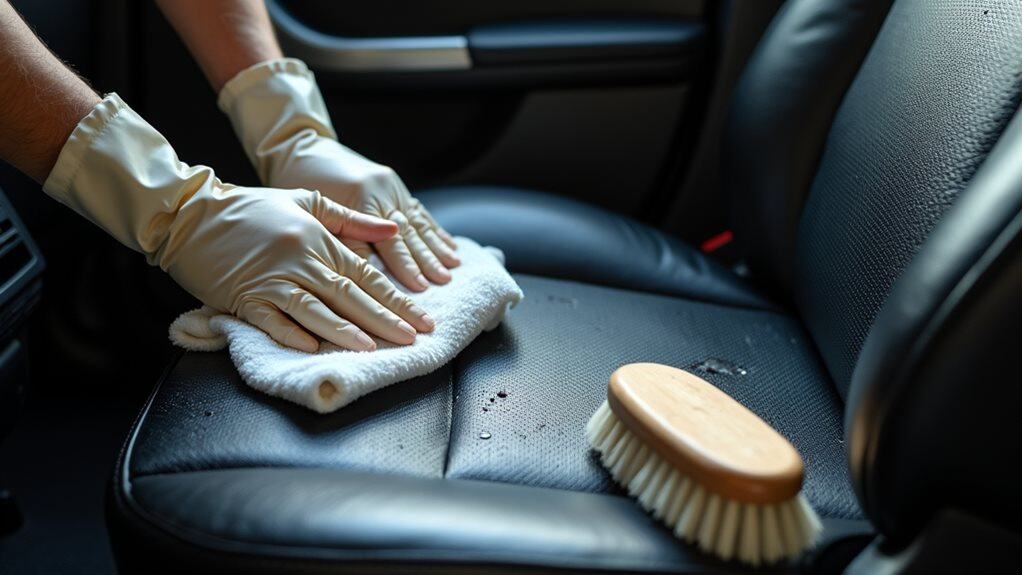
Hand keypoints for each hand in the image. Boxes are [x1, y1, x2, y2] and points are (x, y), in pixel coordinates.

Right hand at [42, 93, 432, 352]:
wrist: (190, 213)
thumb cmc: (250, 207)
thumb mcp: (305, 200)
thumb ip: (351, 219)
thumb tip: (394, 229)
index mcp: (317, 239)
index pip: (366, 274)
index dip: (396, 298)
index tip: (420, 317)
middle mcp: (299, 260)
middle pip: (349, 294)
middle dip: (384, 319)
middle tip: (412, 338)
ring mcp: (271, 280)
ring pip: (316, 308)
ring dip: (344, 330)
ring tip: (372, 347)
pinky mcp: (244, 297)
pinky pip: (272, 318)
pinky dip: (291, 333)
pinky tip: (312, 348)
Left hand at [269, 140, 459, 291]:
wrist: (305, 146)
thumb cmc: (300, 183)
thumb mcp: (314, 211)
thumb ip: (342, 239)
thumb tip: (367, 274)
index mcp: (360, 197)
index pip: (385, 240)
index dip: (403, 266)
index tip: (417, 289)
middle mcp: (381, 191)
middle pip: (407, 232)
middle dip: (426, 260)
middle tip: (443, 282)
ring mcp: (391, 187)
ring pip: (417, 222)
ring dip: (436, 247)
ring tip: (453, 267)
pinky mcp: (395, 185)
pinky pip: (418, 211)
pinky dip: (435, 230)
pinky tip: (450, 244)